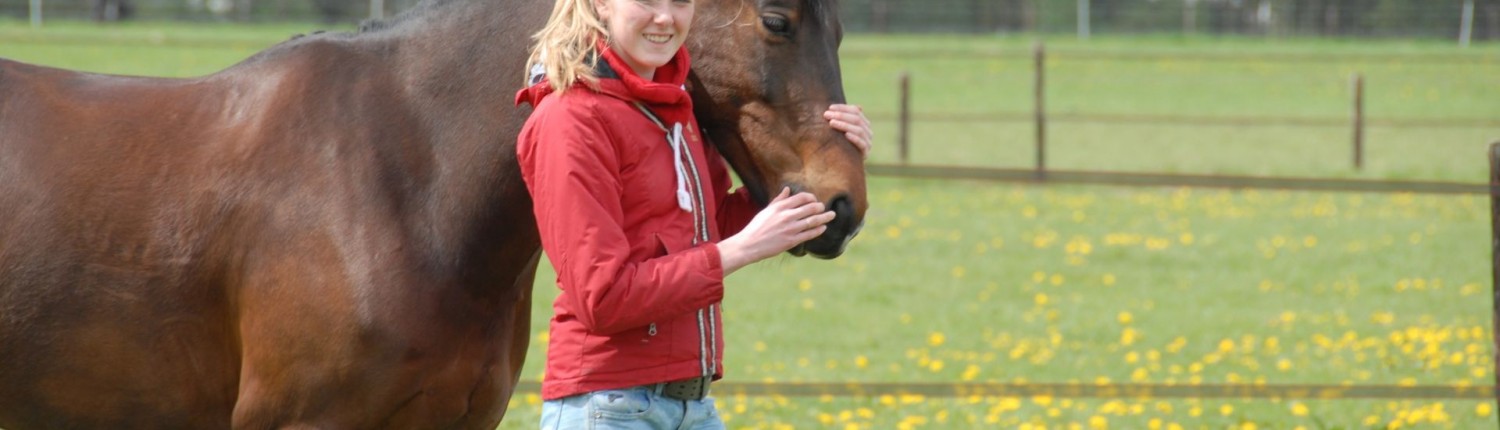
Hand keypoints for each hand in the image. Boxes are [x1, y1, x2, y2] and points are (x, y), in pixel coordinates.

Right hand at [717, 188, 834, 274]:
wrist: (749, 244)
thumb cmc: (757, 227)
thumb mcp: (766, 210)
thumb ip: (779, 200)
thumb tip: (787, 189)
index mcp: (780, 207)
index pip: (801, 197)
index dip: (811, 197)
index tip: (814, 200)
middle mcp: (786, 216)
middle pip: (810, 208)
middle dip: (820, 207)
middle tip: (824, 207)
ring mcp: (790, 229)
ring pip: (812, 221)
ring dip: (824, 217)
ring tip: (831, 215)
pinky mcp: (791, 241)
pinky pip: (809, 234)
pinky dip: (818, 230)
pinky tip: (823, 227)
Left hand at [824, 104, 871, 159]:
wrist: (847, 166)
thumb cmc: (842, 144)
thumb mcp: (842, 130)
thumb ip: (842, 118)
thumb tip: (833, 107)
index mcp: (864, 123)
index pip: (855, 111)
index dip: (843, 108)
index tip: (830, 107)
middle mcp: (868, 131)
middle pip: (856, 119)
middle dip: (841, 115)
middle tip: (827, 115)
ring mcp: (868, 142)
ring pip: (859, 130)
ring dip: (844, 125)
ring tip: (832, 123)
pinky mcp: (866, 153)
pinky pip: (862, 144)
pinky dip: (855, 138)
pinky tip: (845, 135)